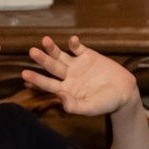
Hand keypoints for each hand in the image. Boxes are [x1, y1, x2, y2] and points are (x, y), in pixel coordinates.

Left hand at [20, 35, 138, 117]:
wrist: (124, 91)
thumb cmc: (106, 103)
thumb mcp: (91, 107)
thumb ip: (75, 105)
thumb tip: (60, 96)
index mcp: (66, 89)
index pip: (48, 84)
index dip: (36, 79)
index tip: (25, 74)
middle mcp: (68, 76)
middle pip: (51, 67)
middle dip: (42, 59)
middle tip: (32, 52)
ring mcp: (77, 65)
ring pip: (61, 55)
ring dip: (53, 48)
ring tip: (45, 40)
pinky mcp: (87, 55)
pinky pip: (78, 48)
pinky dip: (74, 44)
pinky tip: (72, 41)